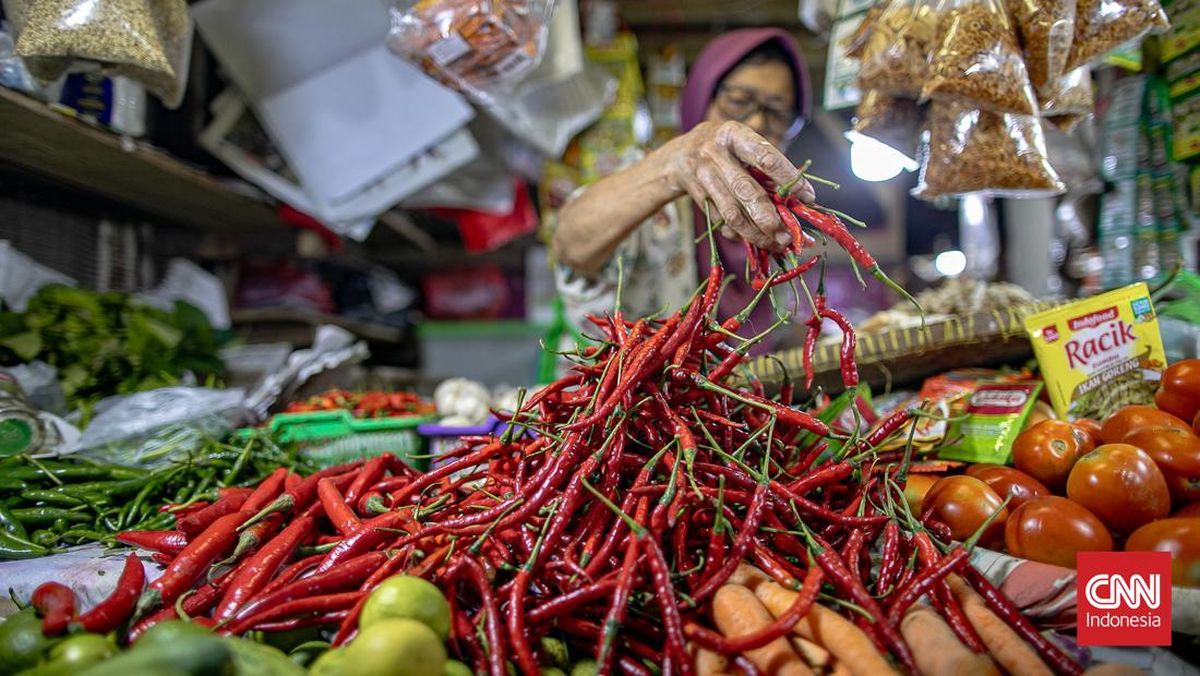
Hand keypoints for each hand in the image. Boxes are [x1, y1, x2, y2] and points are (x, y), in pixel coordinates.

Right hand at [659, 120, 814, 250]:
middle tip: (788, 235)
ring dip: (757, 234)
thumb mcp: (743, 144)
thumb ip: (766, 166)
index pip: (766, 158)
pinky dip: (741, 235)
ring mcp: (703, 177)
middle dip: (769, 218)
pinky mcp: (698, 198)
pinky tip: (756, 240)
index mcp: (733, 135)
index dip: (789, 179)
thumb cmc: (725, 148)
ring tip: (777, 244)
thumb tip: (798, 199)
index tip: (808, 197)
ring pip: (732, 213)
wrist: (679, 155)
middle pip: (746, 191)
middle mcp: (715, 154)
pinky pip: (722, 222)